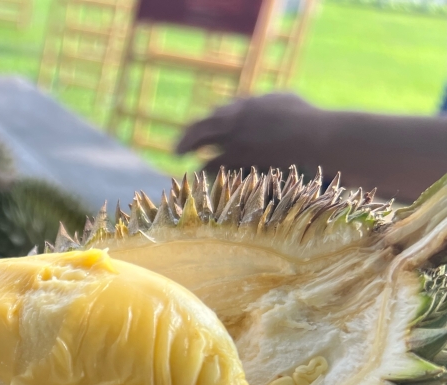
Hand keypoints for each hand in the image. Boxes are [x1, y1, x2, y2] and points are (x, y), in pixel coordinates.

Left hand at [176, 93, 328, 174]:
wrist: (317, 136)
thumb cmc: (308, 119)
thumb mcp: (284, 100)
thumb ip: (264, 101)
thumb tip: (255, 103)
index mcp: (247, 104)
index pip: (217, 114)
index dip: (205, 124)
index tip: (200, 131)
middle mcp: (237, 118)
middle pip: (201, 127)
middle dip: (187, 138)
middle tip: (176, 150)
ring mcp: (237, 138)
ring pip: (203, 145)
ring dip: (191, 153)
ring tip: (184, 160)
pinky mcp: (240, 157)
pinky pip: (214, 165)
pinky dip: (205, 170)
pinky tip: (199, 176)